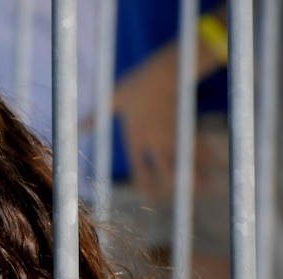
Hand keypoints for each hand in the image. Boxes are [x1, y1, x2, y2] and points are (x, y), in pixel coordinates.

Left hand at [110, 36, 224, 203]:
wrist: (165, 69)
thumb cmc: (137, 83)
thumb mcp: (112, 99)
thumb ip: (95, 116)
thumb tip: (75, 126)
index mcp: (135, 137)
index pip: (138, 165)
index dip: (144, 182)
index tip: (149, 195)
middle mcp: (155, 139)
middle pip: (164, 168)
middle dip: (170, 184)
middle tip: (177, 198)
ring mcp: (172, 133)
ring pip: (184, 159)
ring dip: (195, 174)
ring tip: (204, 189)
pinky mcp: (187, 123)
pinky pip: (198, 143)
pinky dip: (206, 155)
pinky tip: (215, 166)